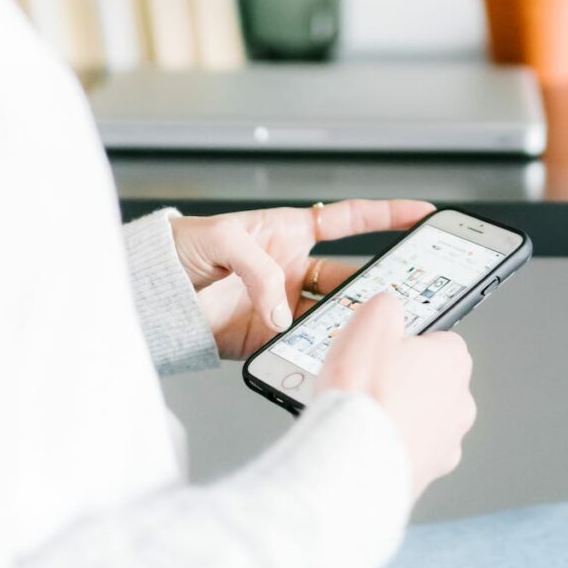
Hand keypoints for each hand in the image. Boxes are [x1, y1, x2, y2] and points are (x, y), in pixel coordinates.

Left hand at [170, 199, 434, 359]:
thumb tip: (283, 313)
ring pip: (334, 313)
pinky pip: (302, 345)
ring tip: (372, 328)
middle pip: (353, 274)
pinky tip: (329, 352)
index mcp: (289, 231)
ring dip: (352, 320)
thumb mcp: (221, 239)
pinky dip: (318, 350)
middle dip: (383, 281)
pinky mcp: (268, 340)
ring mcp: (284, 305)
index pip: (350, 220)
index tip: (424, 214)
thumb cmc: (178, 250)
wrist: (144, 296)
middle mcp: (294, 269)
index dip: (389, 215)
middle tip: (410, 290)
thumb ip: (259, 269)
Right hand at [318, 292, 475, 498]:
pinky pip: (409, 450)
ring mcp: (448, 441)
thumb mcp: (370, 322)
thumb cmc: (364, 395)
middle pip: (431, 380)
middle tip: (369, 381)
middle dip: (403, 380)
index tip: (384, 349)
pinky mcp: (429, 473)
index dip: (407, 342)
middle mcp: (461, 402)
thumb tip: (389, 308)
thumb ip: (387, 306)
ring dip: (399, 415)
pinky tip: (366, 441)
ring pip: (422, 418)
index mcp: (454, 360)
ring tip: (363, 413)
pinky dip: (392, 446)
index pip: (439, 339)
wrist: (351, 464)